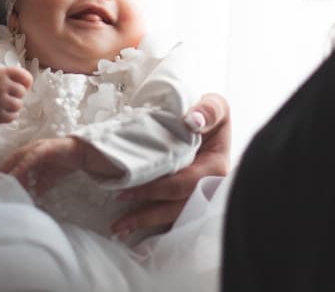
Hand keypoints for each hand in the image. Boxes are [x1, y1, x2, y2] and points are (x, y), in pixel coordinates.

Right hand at [0, 64, 32, 124]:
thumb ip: (14, 75)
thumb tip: (30, 84)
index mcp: (0, 73)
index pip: (24, 76)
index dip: (27, 81)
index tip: (23, 84)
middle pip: (22, 91)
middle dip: (17, 93)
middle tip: (8, 94)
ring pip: (19, 105)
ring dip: (15, 105)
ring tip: (6, 102)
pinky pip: (13, 116)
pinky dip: (10, 114)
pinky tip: (3, 110)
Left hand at [0, 136, 83, 194]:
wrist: (81, 154)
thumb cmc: (63, 163)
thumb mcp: (48, 179)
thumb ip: (40, 186)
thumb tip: (33, 197)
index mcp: (29, 154)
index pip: (13, 163)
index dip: (4, 172)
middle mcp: (30, 149)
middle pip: (11, 160)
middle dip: (2, 171)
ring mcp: (36, 147)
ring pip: (18, 158)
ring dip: (11, 170)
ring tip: (4, 183)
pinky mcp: (43, 148)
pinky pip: (30, 158)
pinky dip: (22, 166)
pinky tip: (17, 175)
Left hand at [111, 93, 230, 234]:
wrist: (210, 126)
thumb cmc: (210, 117)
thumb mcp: (215, 107)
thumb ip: (209, 110)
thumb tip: (193, 120)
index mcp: (215, 168)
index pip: (184, 183)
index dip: (157, 189)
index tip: (129, 189)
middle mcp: (209, 188)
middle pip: (177, 207)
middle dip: (147, 213)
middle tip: (119, 213)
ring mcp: (199, 197)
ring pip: (173, 216)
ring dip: (146, 222)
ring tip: (120, 226)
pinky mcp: (189, 201)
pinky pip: (170, 216)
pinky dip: (151, 222)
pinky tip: (130, 228)